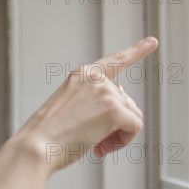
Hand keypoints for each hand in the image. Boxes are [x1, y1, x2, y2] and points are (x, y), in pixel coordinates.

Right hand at [19, 36, 158, 171]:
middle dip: (115, 125)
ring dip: (118, 135)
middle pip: (125, 102)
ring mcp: (105, 92)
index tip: (152, 41)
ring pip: (132, 116)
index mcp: (81, 75)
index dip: (136, 51)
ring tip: (94, 145)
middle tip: (94, 141)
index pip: (114, 61)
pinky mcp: (114, 109)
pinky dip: (123, 142)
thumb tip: (126, 107)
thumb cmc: (49, 135)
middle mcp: (95, 78)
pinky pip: (135, 127)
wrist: (36, 147)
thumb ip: (96, 102)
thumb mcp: (70, 109)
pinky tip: (101, 147)